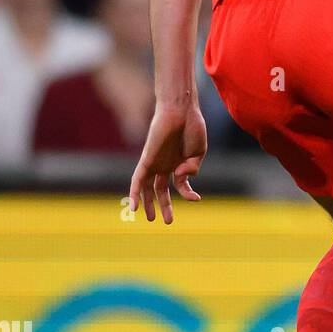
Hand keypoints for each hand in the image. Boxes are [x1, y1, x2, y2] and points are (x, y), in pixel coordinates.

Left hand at [127, 103, 207, 223]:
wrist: (182, 110)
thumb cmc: (192, 127)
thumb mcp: (198, 153)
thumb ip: (192, 169)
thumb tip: (181, 178)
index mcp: (178, 163)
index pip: (180, 185)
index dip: (188, 194)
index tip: (197, 199)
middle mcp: (164, 164)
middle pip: (160, 190)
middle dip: (164, 206)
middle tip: (169, 221)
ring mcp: (155, 162)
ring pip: (147, 188)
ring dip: (148, 204)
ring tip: (152, 219)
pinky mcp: (147, 159)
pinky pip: (138, 180)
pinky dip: (135, 193)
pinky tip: (135, 207)